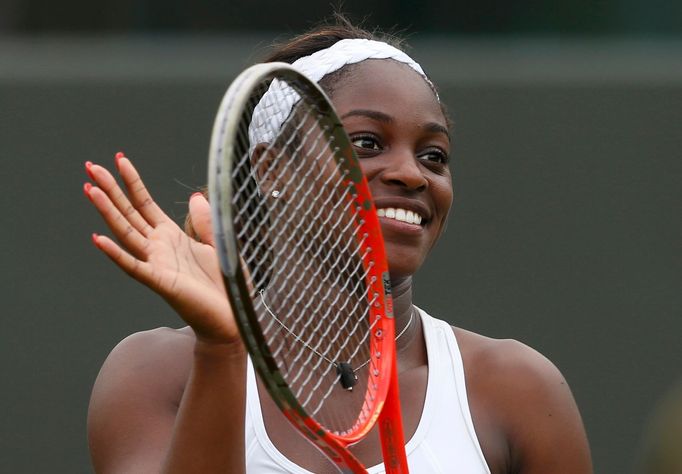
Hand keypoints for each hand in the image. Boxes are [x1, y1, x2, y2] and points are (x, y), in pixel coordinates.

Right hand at [84, 153, 239, 345]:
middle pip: (128, 213)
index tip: (118, 159)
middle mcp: (159, 247)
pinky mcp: (161, 282)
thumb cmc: (227, 284)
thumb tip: (196, 196)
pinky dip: (115, 253)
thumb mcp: (219, 243)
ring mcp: (157, 264)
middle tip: (89, 166)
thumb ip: (205, 221)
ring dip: (108, 212)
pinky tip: (98, 238)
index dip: (132, 182)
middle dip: (110, 189)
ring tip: (90, 190)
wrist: (234, 316)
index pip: (145, 203)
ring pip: (126, 233)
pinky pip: (134, 266)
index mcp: (172, 236)